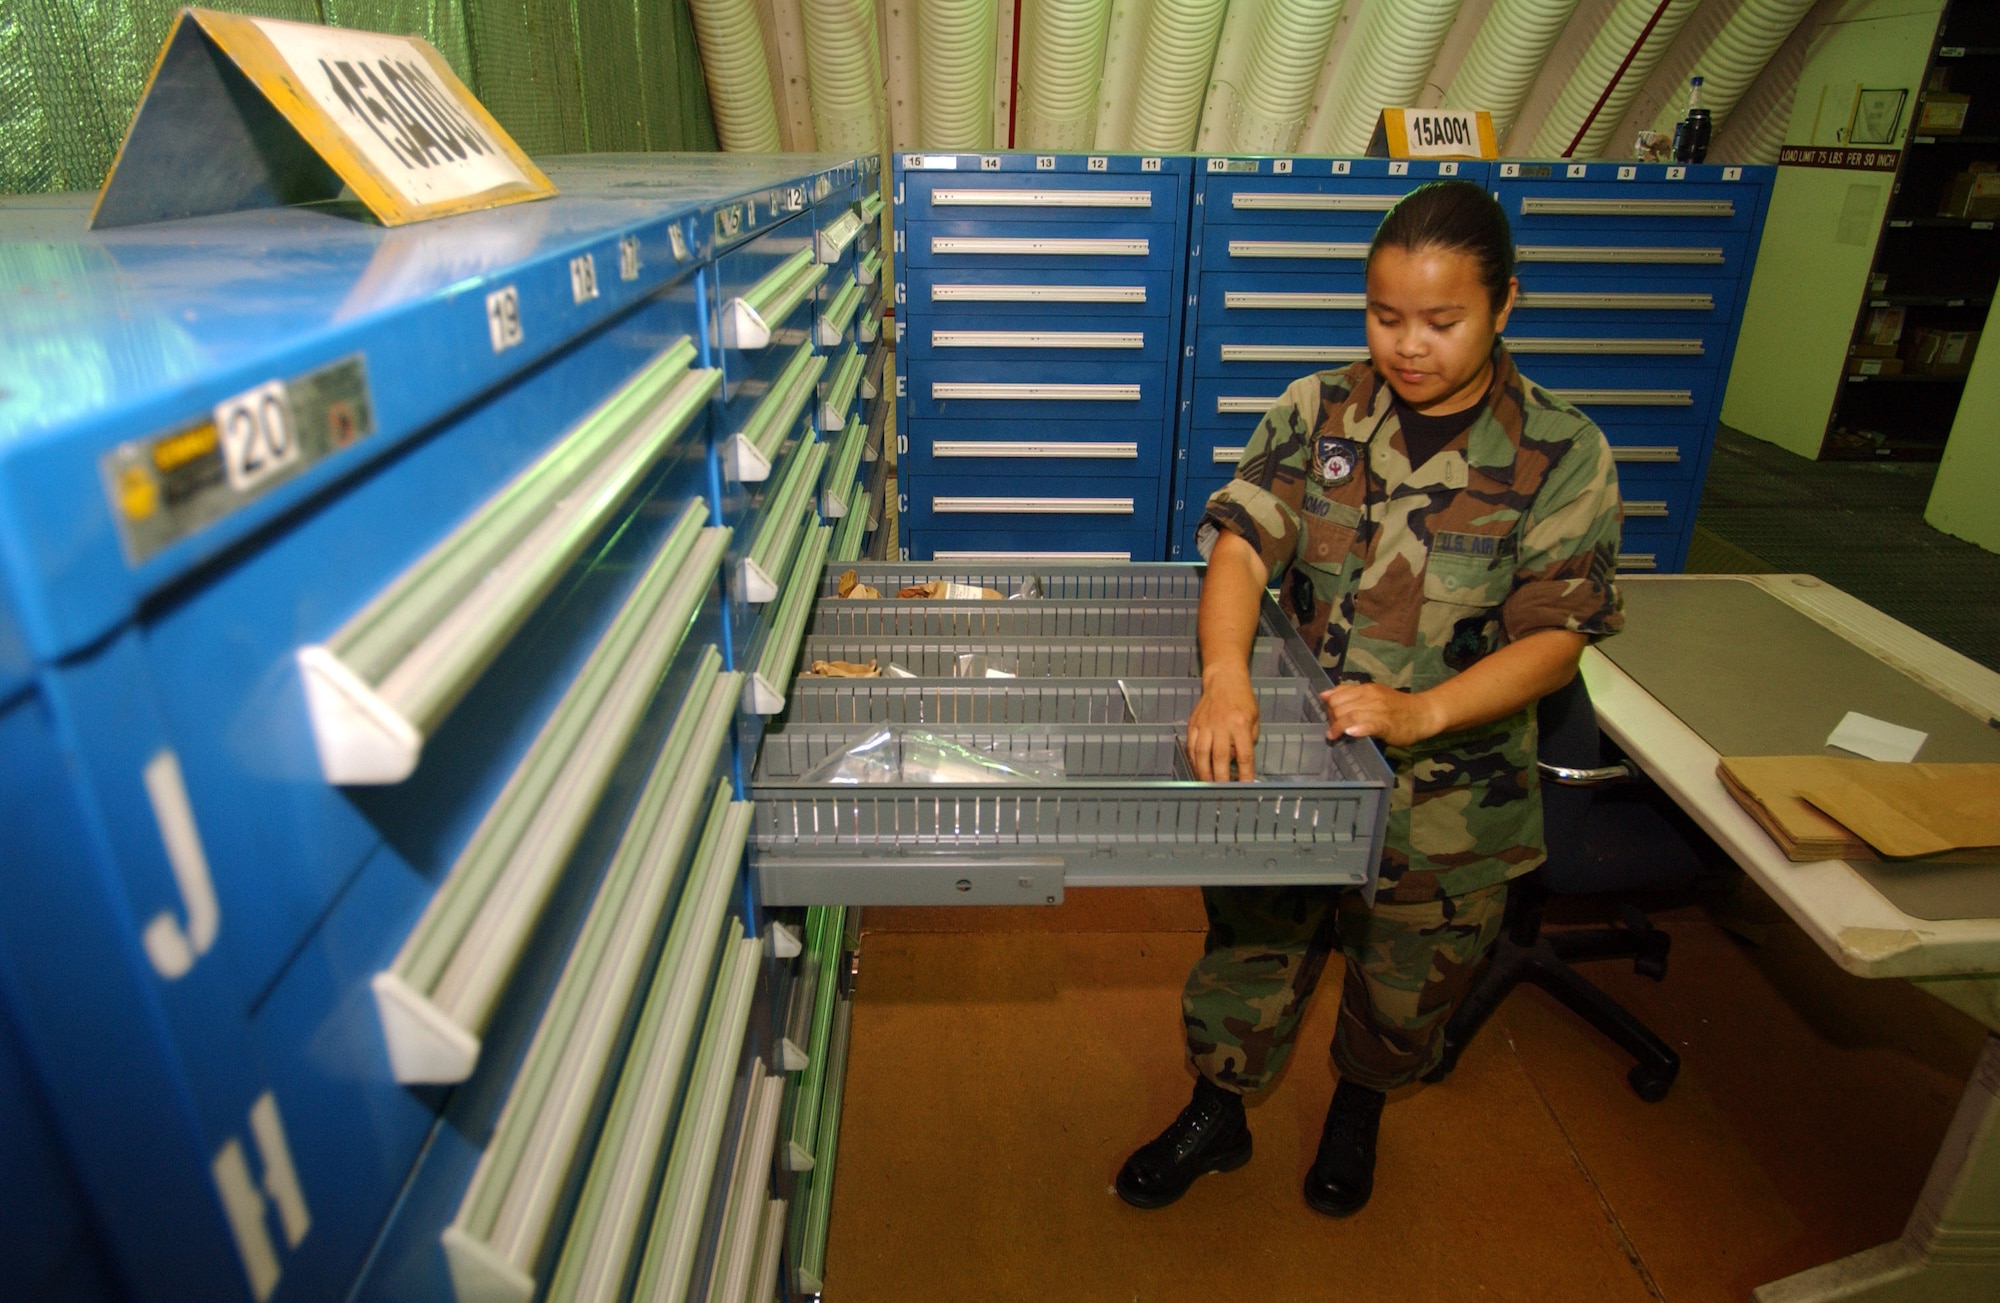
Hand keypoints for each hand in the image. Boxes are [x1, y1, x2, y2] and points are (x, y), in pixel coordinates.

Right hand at [1188, 669, 1259, 780]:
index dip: (1245, 774)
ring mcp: (1205, 725)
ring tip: (1208, 785)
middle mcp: (1222, 725)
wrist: (1224, 679)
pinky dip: (1193, 760)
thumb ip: (1249, 740)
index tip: (1246, 787)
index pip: (1245, 755)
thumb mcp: (1254, 718)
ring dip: (1204, 773)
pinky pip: (1191, 746)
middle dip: (1221, 778)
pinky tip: (1198, 769)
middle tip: (1222, 791)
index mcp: (1240, 724)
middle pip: (1220, 758)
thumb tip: (1239, 761)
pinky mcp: (1194, 724)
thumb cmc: (1242, 699)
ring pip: (1201, 754)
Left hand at [1321, 682, 1444, 748]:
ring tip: (1334, 735)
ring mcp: (1379, 710)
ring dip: (1338, 727)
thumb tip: (1324, 694)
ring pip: (1350, 715)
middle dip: (1332, 719)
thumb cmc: (1396, 706)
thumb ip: (1349, 693)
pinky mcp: (1387, 724)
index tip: (1330, 718)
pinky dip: (1357, 728)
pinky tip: (1351, 733)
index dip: (1329, 708)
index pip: (1337, 695)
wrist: (1423, 713)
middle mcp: (1371, 696)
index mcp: (1366, 689)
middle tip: (1334, 729)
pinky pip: (1369, 725)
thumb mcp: (1372, 694)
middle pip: (1340, 706)